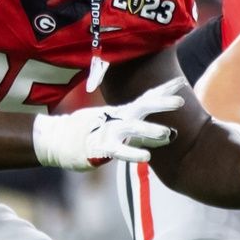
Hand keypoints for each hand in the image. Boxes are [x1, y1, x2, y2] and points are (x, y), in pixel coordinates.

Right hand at [32, 79, 187, 170]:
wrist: (57, 139)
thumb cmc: (90, 133)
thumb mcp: (118, 128)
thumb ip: (143, 132)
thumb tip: (172, 134)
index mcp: (123, 112)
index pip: (146, 99)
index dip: (164, 91)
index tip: (182, 82)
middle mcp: (118, 119)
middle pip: (142, 108)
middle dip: (161, 104)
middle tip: (181, 101)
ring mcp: (109, 132)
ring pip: (132, 129)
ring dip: (149, 130)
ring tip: (168, 134)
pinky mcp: (100, 148)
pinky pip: (119, 151)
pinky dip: (133, 152)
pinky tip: (147, 157)